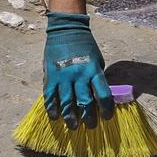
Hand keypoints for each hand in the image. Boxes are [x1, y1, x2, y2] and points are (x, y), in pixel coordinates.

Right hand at [42, 12, 112, 128]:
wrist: (67, 30)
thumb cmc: (85, 46)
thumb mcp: (97, 61)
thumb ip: (97, 78)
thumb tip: (99, 97)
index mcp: (93, 70)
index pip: (103, 95)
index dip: (106, 110)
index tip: (106, 117)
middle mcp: (79, 75)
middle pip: (84, 102)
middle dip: (88, 118)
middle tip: (90, 126)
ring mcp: (63, 76)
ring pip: (66, 103)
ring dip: (70, 117)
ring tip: (73, 126)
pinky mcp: (50, 76)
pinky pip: (50, 97)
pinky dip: (52, 109)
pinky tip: (55, 116)